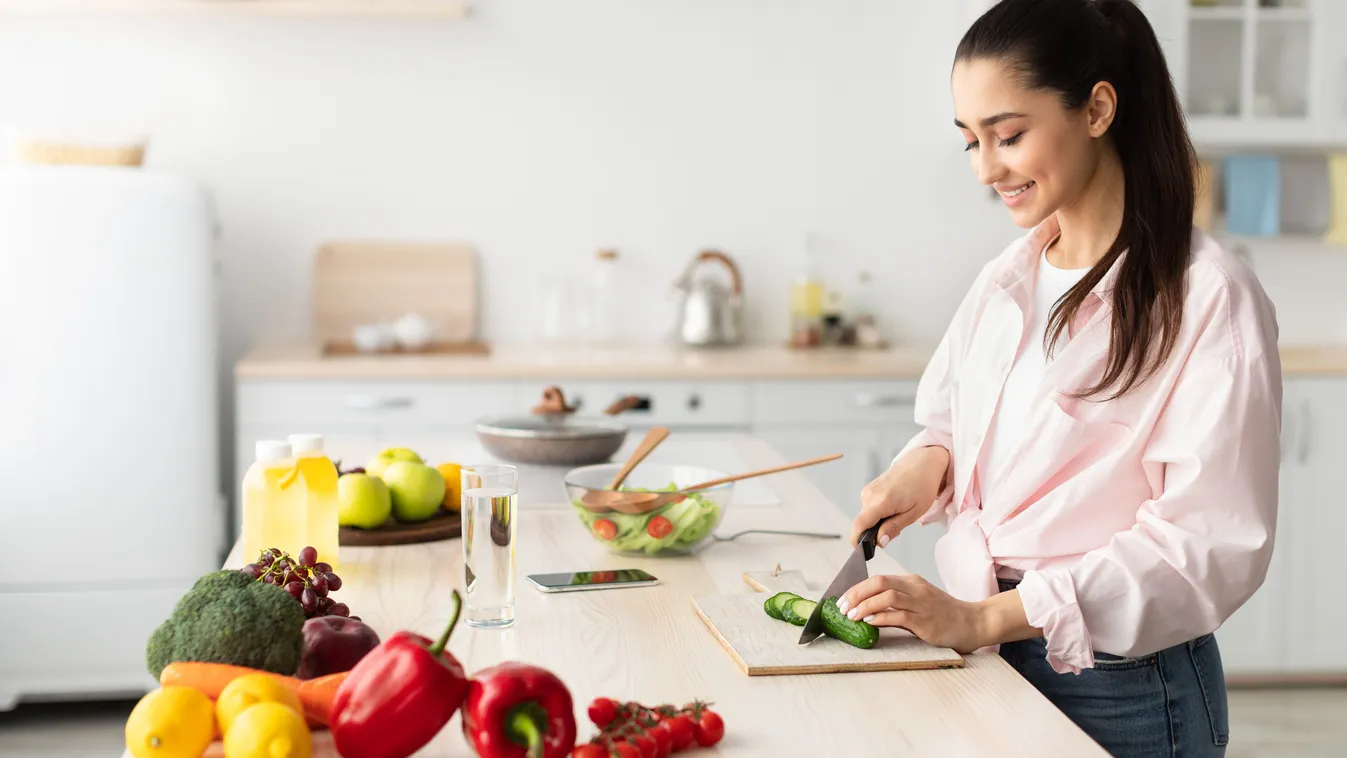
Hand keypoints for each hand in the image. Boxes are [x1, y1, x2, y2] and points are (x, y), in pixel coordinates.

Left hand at [836, 574, 987, 653]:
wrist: (973, 622)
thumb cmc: (944, 614)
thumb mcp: (919, 600)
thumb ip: (897, 601)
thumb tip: (867, 608)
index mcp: (912, 582)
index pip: (878, 579)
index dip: (857, 588)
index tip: (843, 599)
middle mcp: (916, 589)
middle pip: (879, 583)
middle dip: (856, 594)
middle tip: (842, 606)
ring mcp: (922, 605)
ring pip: (887, 597)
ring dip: (865, 606)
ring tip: (851, 616)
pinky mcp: (926, 622)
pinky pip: (899, 616)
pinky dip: (881, 618)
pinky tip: (870, 622)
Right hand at [850, 446, 948, 548]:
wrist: (923, 462)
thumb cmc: (923, 485)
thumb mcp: (914, 513)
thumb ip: (894, 528)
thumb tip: (879, 542)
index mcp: (881, 501)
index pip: (859, 525)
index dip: (857, 540)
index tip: (862, 551)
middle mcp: (870, 495)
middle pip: (864, 523)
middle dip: (875, 532)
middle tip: (897, 529)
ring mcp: (868, 490)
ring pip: (867, 516)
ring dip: (879, 522)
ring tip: (899, 513)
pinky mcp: (869, 489)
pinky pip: (869, 508)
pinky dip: (879, 514)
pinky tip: (894, 507)